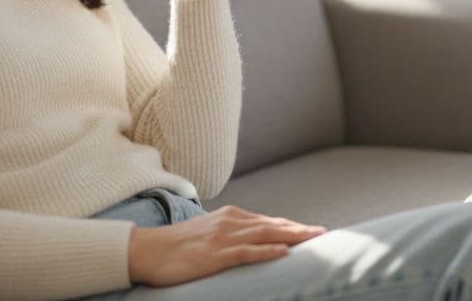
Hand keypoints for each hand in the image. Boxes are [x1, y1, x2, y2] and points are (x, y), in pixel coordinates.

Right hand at [127, 205, 325, 286]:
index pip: (269, 221)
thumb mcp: (209, 234)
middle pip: (273, 224)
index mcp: (230, 217)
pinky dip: (267, 250)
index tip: (313, 231)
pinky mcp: (214, 255)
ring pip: (265, 234)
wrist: (147, 250)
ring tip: (314, 239)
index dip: (292, 226)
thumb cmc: (178, 246)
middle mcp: (230, 223)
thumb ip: (231, 235)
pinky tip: (283, 252)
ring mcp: (223, 238)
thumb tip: (252, 242)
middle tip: (324, 233)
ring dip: (292, 236)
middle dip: (300, 229)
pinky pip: (246, 252)